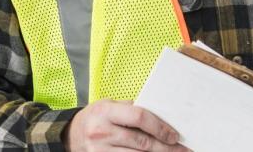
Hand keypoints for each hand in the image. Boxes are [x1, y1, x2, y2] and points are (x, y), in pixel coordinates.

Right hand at [65, 100, 189, 151]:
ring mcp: (100, 150)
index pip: (139, 117)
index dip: (160, 127)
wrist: (70, 135)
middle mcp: (102, 131)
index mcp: (106, 111)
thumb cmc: (95, 118)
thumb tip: (162, 115)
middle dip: (166, 147)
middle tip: (182, 150)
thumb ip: (131, 108)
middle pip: (142, 142)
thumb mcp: (109, 106)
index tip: (174, 135)